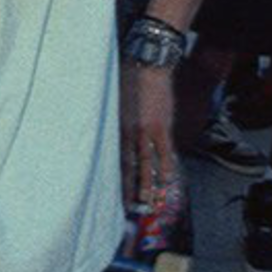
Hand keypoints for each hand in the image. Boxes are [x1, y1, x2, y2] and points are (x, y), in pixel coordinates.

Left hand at [122, 63, 176, 209]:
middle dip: (128, 188)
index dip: (113, 178)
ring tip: (147, 203)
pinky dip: (166, 167)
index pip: (111, 159)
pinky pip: (165, 152)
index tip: (112, 194)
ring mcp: (146, 131)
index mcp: (113, 126)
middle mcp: (128, 132)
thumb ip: (110, 120)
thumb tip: (105, 136)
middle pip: (127, 166)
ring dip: (146, 185)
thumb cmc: (124, 77)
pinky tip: (166, 181)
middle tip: (128, 208)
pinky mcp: (162, 126)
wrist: (146, 63)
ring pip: (145, 164)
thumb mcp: (110, 99)